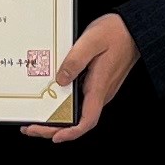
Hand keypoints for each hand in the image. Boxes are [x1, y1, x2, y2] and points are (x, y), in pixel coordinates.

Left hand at [25, 15, 136, 142]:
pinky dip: (64, 105)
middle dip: (54, 128)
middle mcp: (100, 92)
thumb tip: (60, 80)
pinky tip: (52, 99)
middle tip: (32, 128)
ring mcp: (99, 89)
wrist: (133, 28)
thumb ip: (75, 61)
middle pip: (78, 120)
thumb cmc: (116, 33)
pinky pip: (79, 100)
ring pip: (78, 112)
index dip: (72, 132)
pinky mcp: (96, 83)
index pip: (87, 120)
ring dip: (57, 119)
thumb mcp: (92, 41)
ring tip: (36, 119)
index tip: (56, 136)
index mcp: (99, 86)